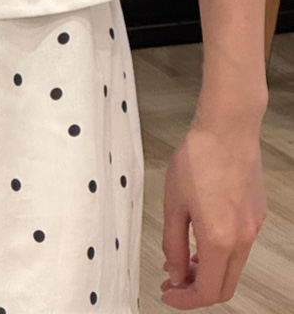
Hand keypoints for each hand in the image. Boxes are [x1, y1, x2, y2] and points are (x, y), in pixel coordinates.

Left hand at [161, 124, 265, 307]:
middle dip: (197, 290)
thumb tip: (175, 271)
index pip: (207, 291)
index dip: (185, 299)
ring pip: (233, 267)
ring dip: (209, 271)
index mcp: (219, 238)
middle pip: (225, 286)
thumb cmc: (198, 157)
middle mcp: (242, 238)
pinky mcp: (257, 215)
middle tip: (174, 280)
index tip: (168, 293)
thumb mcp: (173, 202)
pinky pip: (240, 247)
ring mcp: (253, 227)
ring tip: (184, 259)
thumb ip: (173, 243)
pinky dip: (221, 253)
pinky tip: (201, 236)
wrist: (227, 128)